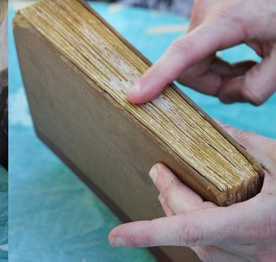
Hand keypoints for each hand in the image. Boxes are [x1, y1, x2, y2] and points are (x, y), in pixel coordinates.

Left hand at [108, 126, 275, 260]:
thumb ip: (240, 143)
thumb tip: (206, 123)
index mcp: (256, 225)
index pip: (191, 230)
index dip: (149, 233)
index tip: (116, 236)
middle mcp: (250, 252)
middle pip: (188, 229)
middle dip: (168, 198)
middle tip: (158, 169)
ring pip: (197, 247)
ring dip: (178, 215)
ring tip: (171, 184)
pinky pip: (213, 254)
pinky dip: (197, 230)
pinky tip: (196, 207)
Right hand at [128, 0, 275, 104]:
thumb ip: (259, 85)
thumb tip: (229, 96)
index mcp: (228, 19)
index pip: (183, 53)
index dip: (157, 78)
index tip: (134, 96)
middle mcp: (205, 10)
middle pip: (190, 66)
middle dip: (214, 84)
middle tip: (247, 85)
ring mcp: (202, 7)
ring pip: (193, 59)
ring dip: (218, 73)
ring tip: (251, 67)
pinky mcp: (204, 9)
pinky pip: (199, 47)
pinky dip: (217, 60)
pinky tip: (243, 57)